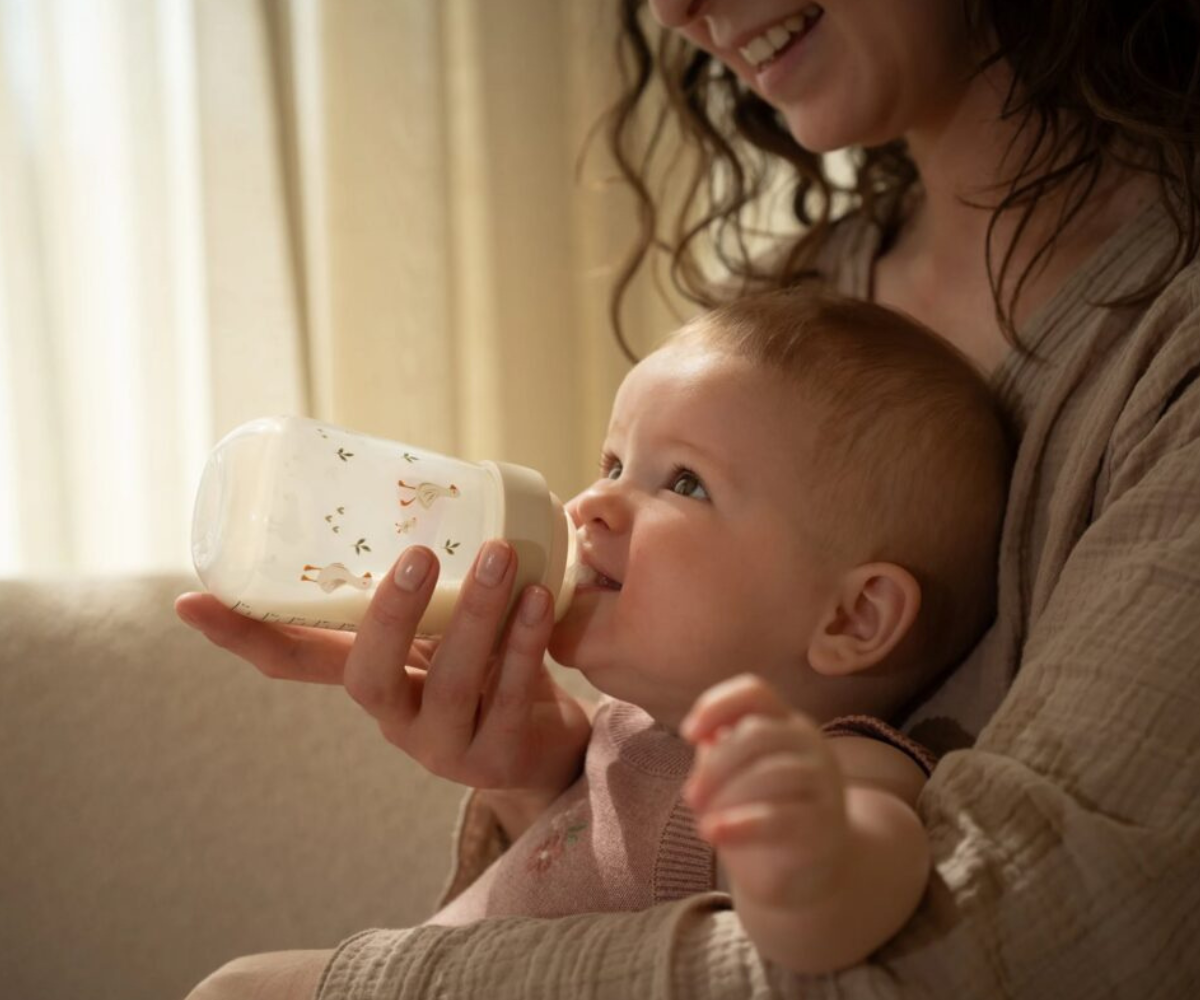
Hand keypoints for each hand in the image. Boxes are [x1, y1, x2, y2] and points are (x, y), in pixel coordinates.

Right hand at [176, 541, 590, 809]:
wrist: (549, 745)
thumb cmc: (489, 671)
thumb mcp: (445, 631)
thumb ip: (429, 592)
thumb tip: (423, 493)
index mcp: (371, 678)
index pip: (294, 663)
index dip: (245, 634)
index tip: (191, 600)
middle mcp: (394, 718)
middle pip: (368, 677)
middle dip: (388, 613)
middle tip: (418, 552)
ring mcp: (443, 746)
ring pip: (449, 683)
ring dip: (477, 614)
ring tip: (500, 556)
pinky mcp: (497, 758)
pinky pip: (508, 698)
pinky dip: (524, 644)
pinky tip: (539, 598)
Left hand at [681, 674, 848, 909]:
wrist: (807, 873)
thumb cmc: (762, 815)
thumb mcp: (735, 780)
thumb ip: (720, 754)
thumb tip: (701, 736)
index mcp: (785, 724)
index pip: (754, 692)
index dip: (716, 705)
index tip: (688, 734)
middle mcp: (810, 744)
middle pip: (757, 733)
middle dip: (715, 765)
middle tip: (690, 797)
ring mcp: (824, 782)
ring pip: (771, 773)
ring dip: (726, 797)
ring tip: (704, 826)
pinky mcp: (827, 824)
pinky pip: (781, 817)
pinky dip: (741, 824)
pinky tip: (713, 833)